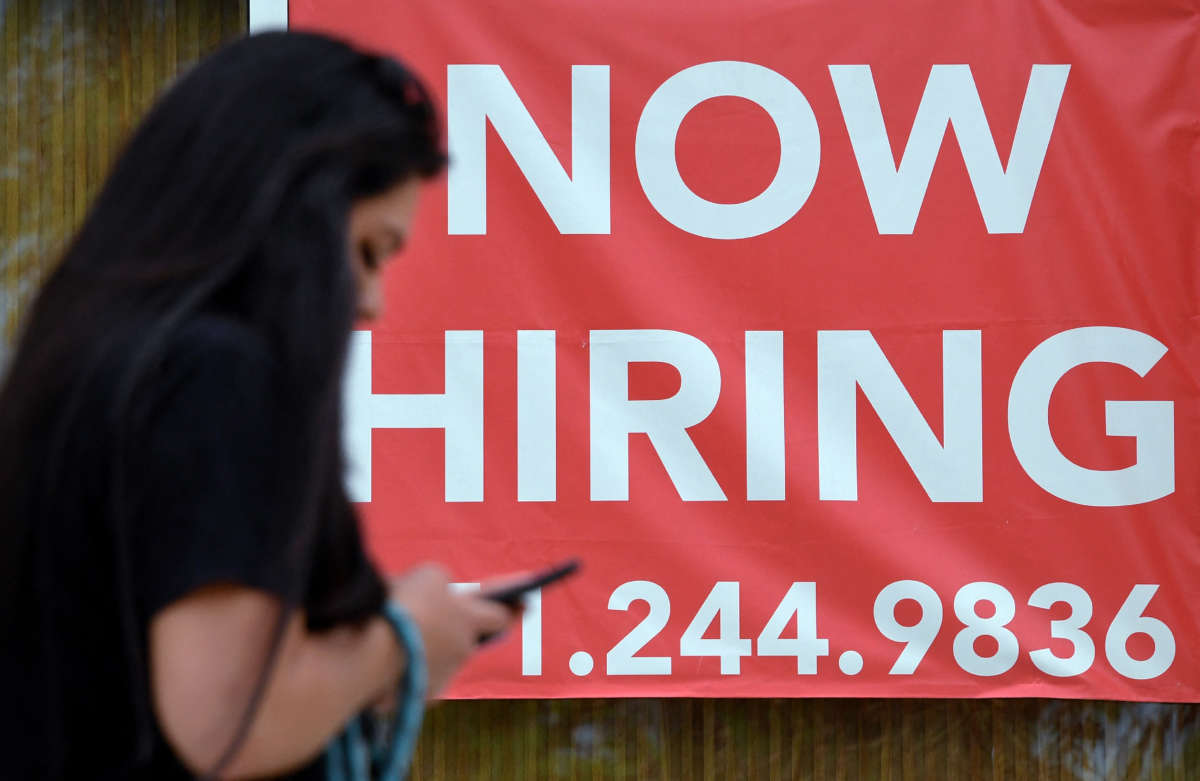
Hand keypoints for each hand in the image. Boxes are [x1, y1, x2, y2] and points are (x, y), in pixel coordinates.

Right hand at [386, 563, 513, 698]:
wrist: (371, 650)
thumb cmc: (405, 604)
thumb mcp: (428, 575)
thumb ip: (443, 584)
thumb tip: (441, 595)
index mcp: (470, 620)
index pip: (500, 617)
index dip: (509, 610)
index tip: (523, 604)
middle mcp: (463, 651)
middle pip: (465, 639)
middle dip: (452, 629)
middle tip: (430, 617)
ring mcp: (442, 678)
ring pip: (441, 660)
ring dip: (429, 649)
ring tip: (401, 637)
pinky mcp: (419, 698)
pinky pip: (418, 678)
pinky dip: (409, 669)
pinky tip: (390, 660)